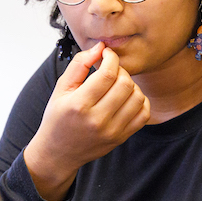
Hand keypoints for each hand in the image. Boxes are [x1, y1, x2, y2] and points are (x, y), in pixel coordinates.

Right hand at [23, 42, 149, 200]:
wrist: (58, 153)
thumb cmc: (58, 118)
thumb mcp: (61, 89)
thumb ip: (79, 64)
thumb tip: (100, 47)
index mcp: (79, 105)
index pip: (107, 74)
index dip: (111, 58)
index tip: (107, 54)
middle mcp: (97, 120)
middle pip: (125, 84)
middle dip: (121, 70)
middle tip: (111, 70)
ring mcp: (112, 131)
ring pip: (137, 97)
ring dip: (131, 84)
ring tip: (118, 84)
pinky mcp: (121, 138)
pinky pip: (143, 114)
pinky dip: (140, 101)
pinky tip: (127, 98)